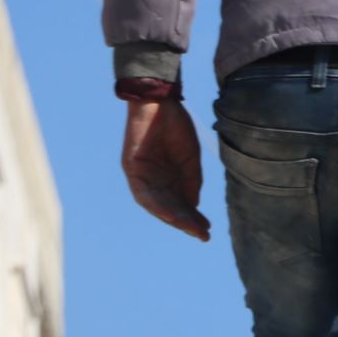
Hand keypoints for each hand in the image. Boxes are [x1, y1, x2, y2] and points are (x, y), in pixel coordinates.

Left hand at [121, 98, 210, 240]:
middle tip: (201, 234)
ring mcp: (140, 175)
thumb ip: (191, 182)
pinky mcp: (131, 168)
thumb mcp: (190, 158)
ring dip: (172, 217)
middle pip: (167, 207)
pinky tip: (170, 214)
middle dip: (184, 222)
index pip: (178, 202)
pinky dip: (156, 204)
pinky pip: (142, 191)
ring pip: (154, 204)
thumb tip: (194, 206)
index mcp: (166, 177)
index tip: (206, 229)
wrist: (158, 102)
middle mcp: (151, 180)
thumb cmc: (175, 126)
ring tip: (189, 228)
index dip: (191, 217)